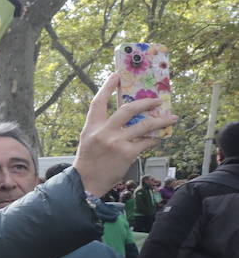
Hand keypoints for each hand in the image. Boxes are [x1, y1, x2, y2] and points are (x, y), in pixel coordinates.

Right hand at [74, 73, 177, 196]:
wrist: (86, 182)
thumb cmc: (89, 161)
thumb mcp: (89, 140)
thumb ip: (103, 127)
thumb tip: (126, 117)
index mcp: (91, 127)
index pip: (98, 102)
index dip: (107, 87)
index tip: (117, 75)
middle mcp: (104, 132)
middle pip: (128, 109)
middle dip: (146, 102)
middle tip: (157, 101)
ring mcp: (116, 142)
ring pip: (145, 125)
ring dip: (161, 120)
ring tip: (172, 118)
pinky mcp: (127, 153)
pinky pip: (147, 142)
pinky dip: (155, 139)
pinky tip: (159, 138)